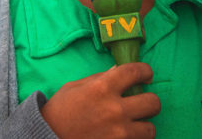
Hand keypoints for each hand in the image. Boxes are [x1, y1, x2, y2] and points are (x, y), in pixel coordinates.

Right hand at [41, 63, 159, 138]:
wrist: (47, 137)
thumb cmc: (60, 110)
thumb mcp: (76, 86)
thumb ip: (100, 78)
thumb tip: (119, 70)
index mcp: (103, 87)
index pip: (135, 72)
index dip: (145, 71)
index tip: (146, 75)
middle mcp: (115, 109)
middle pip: (153, 103)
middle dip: (150, 100)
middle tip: (142, 101)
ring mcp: (118, 133)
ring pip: (151, 129)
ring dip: (144, 125)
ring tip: (135, 123)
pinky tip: (125, 134)